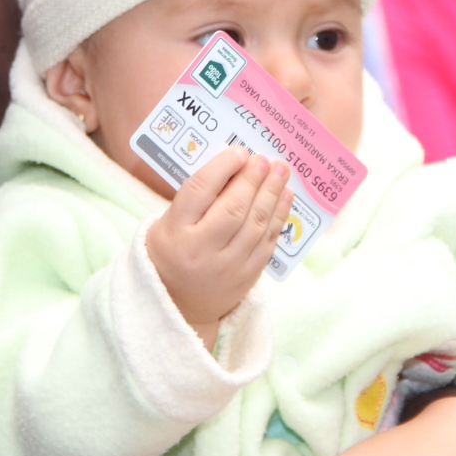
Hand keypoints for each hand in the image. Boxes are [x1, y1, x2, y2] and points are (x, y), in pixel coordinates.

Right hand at [147, 146, 292, 345]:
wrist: (178, 303)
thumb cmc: (173, 250)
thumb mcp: (169, 223)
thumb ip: (196, 197)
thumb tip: (235, 166)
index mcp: (175, 230)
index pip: (199, 191)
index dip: (222, 168)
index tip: (239, 152)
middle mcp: (201, 250)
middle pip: (233, 208)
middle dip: (252, 180)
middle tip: (263, 159)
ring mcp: (227, 266)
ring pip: (255, 224)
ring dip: (271, 193)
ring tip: (280, 170)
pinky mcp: (247, 276)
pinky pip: (268, 241)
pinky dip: (279, 216)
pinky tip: (285, 195)